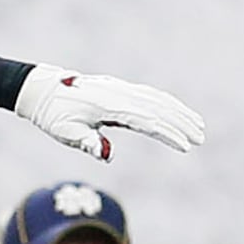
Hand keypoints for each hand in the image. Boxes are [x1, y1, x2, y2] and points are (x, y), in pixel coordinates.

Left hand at [15, 64, 205, 160]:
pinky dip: (166, 103)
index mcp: (109, 105)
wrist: (42, 90)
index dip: (168, 134)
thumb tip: (107, 154)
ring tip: (198, 125)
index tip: (185, 146)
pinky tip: (176, 111)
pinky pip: (148, 95)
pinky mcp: (119, 89)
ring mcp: (120, 89)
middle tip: (201, 138)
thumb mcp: (66, 133)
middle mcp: (119, 94)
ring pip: (157, 98)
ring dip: (179, 111)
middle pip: (158, 107)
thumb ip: (87, 142)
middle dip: (181, 123)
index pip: (147, 121)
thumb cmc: (54, 115)